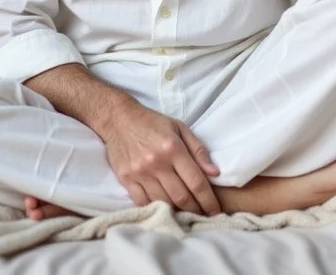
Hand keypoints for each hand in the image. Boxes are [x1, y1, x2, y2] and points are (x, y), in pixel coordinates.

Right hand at [101, 101, 221, 214]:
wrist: (119, 119)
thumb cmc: (153, 123)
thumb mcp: (180, 128)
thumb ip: (199, 150)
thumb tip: (214, 173)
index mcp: (173, 148)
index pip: (196, 182)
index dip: (208, 200)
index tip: (216, 211)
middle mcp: (157, 163)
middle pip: (181, 197)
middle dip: (196, 210)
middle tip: (204, 215)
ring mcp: (140, 173)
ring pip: (163, 202)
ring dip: (177, 211)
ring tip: (186, 214)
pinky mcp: (126, 179)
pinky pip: (143, 202)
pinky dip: (155, 208)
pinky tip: (164, 209)